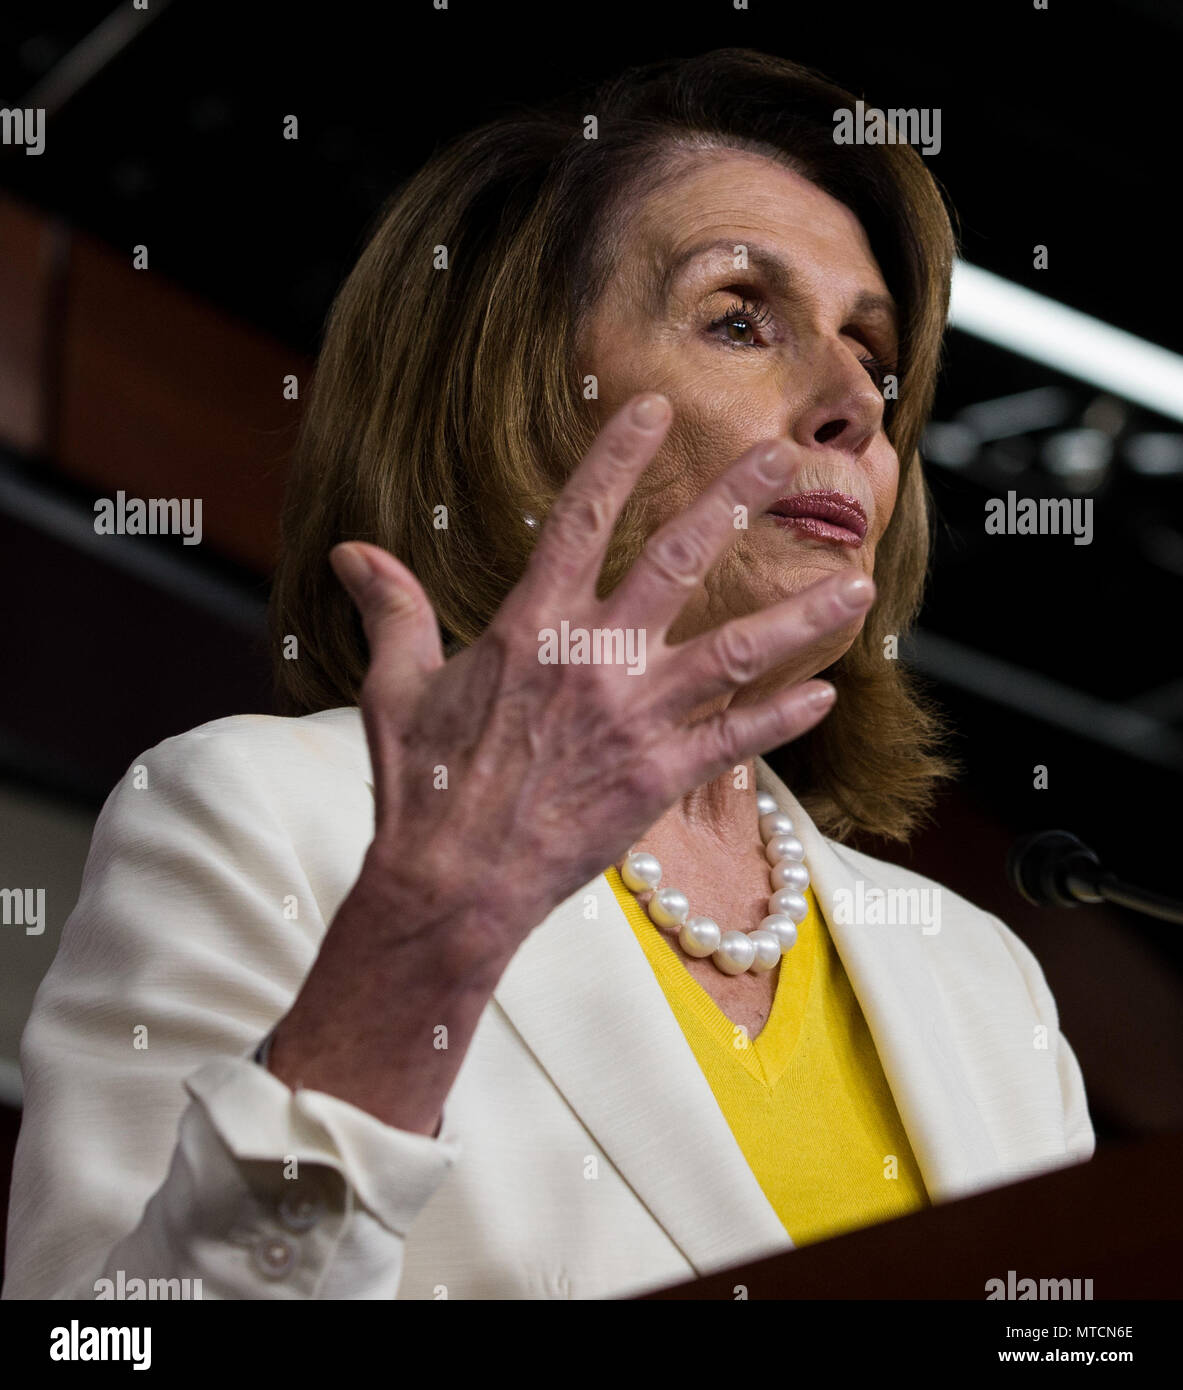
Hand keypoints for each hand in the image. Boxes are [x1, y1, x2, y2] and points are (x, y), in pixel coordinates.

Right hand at [330, 392, 873, 974]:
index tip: (657, 409)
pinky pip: (734, 741)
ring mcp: (633, 718)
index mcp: (530, 625)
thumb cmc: (419, 785)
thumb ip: (390, 608)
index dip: (620, 456)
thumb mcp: (395, 685)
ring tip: (857, 586)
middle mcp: (592, 658)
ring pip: (733, 651)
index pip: (582, 517)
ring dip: (798, 617)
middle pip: (678, 560)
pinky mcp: (657, 778)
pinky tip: (824, 695)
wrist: (448, 886)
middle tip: (783, 457)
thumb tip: (350, 551)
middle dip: (734, 500)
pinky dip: (780, 718)